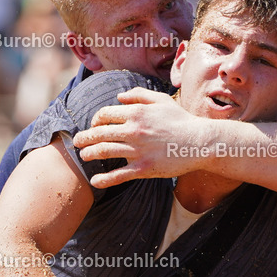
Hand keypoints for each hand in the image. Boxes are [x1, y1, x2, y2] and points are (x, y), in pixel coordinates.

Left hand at [73, 87, 210, 187]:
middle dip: (84, 138)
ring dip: (90, 154)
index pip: (104, 114)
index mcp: (136, 112)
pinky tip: (95, 182)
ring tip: (84, 157)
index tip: (93, 125)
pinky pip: (119, 175)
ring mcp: (138, 150)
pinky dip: (104, 180)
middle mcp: (134, 130)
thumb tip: (119, 96)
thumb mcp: (161, 100)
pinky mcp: (144, 168)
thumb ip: (138, 94)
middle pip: (99, 133)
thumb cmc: (181, 120)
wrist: (199, 142)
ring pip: (104, 152)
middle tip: (77, 142)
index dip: (95, 120)